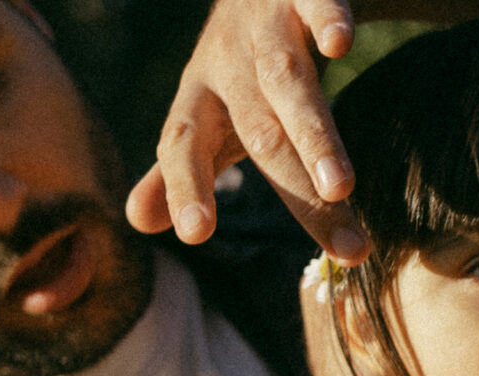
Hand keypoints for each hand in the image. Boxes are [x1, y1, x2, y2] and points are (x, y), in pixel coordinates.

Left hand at [127, 0, 366, 260]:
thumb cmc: (241, 60)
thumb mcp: (206, 110)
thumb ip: (179, 166)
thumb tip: (138, 222)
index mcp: (201, 96)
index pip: (185, 144)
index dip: (184, 184)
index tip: (193, 235)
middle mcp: (228, 63)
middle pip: (259, 132)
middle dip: (294, 190)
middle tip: (338, 248)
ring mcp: (267, 28)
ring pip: (287, 82)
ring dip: (314, 134)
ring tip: (340, 187)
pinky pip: (317, 3)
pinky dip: (327, 20)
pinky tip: (340, 44)